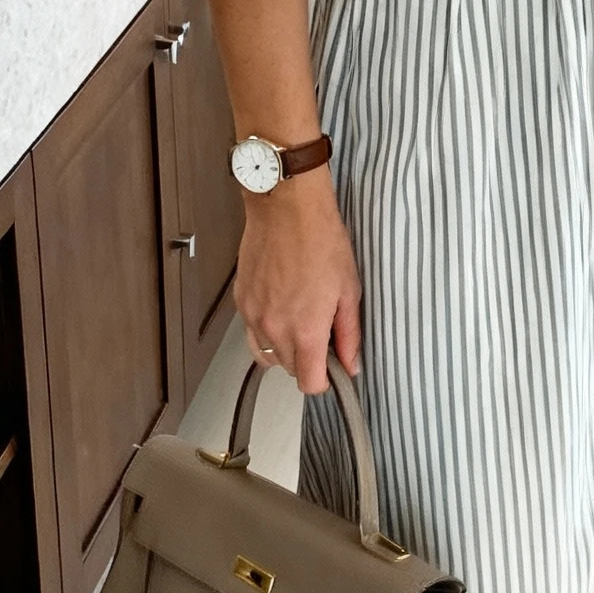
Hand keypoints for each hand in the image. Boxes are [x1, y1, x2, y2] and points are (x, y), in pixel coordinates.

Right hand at [234, 168, 361, 393]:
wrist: (287, 209)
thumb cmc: (321, 240)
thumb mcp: (349, 290)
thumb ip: (349, 334)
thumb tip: (351, 363)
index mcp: (306, 331)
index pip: (309, 383)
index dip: (323, 380)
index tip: (332, 368)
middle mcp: (275, 329)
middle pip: (288, 370)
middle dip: (306, 360)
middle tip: (321, 332)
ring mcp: (254, 316)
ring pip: (266, 355)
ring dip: (284, 348)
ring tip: (299, 321)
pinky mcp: (242, 301)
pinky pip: (252, 332)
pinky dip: (266, 329)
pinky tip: (282, 306)